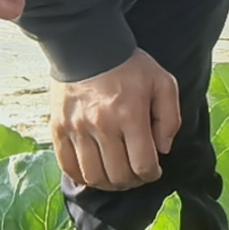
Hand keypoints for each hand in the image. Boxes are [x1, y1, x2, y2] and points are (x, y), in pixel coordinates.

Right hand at [52, 48, 179, 194]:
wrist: (87, 46)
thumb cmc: (128, 65)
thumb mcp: (163, 82)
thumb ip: (170, 118)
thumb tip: (163, 149)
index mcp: (130, 115)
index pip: (143, 165)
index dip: (152, 175)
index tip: (153, 170)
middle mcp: (102, 126)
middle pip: (118, 176)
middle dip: (132, 182)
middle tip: (135, 174)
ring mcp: (77, 129)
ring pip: (93, 176)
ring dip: (108, 183)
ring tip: (115, 175)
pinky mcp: (58, 128)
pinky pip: (67, 166)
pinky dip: (81, 176)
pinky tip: (92, 172)